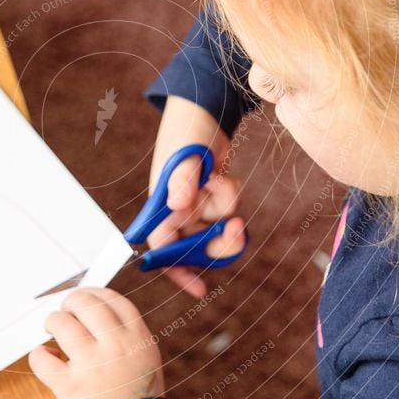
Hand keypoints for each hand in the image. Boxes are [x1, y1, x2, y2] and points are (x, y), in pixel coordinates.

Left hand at [29, 287, 163, 398]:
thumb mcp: (144, 360)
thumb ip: (123, 336)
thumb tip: (92, 311)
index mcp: (138, 339)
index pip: (113, 300)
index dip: (95, 292)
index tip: (84, 295)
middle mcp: (117, 347)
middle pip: (86, 303)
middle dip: (70, 302)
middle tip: (65, 310)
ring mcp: (92, 366)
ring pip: (61, 323)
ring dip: (53, 322)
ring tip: (52, 331)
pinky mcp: (70, 386)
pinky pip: (42, 358)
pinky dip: (39, 355)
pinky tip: (46, 358)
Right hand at [147, 96, 246, 296]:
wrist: (205, 111)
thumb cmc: (187, 131)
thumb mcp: (185, 154)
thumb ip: (182, 180)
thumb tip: (178, 205)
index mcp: (160, 207)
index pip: (163, 248)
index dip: (179, 270)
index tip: (200, 288)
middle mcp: (175, 211)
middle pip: (195, 246)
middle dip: (218, 242)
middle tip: (237, 229)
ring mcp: (194, 206)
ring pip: (215, 229)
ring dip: (226, 211)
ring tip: (224, 182)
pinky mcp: (211, 198)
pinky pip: (226, 213)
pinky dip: (231, 199)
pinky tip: (224, 178)